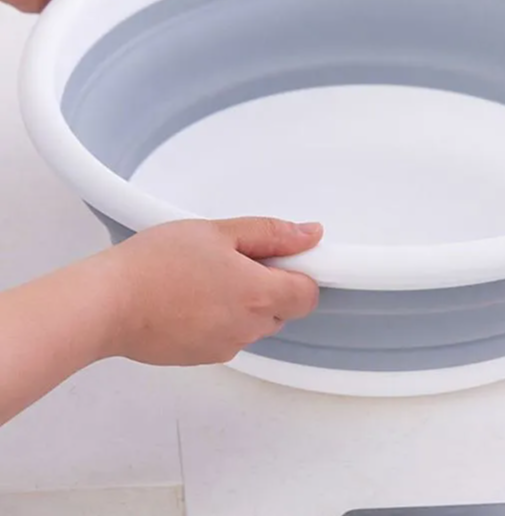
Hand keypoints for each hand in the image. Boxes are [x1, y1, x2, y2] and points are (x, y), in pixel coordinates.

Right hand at [0, 217, 322, 423]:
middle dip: (268, 286)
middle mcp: (248, 329)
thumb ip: (271, 234)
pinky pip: (227, 336)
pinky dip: (219, 318)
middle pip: (282, 310)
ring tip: (205, 277)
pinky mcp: (201, 358)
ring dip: (243, 303)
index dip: (299, 273)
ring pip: (254, 324)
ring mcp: (225, 347)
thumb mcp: (219, 232)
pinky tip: (190, 298)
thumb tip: (311, 235)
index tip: (277, 257)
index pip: (309, 296)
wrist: (106, 305)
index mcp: (259, 295)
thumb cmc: (157, 263)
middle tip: (233, 259)